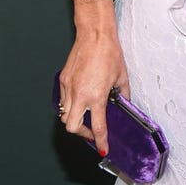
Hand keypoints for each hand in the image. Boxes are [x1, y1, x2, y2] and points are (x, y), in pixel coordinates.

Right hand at [57, 33, 128, 156]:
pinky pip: (63, 100)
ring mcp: (68, 88)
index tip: (102, 149)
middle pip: (72, 127)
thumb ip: (122, 95)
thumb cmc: (109, 53)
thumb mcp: (122, 78)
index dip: (100, 142)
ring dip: (75, 120)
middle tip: (92, 133)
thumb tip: (123, 103)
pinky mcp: (63, 80)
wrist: (94, 35)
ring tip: (85, 117)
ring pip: (65, 115)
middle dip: (82, 134)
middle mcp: (79, 95)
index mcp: (96, 97)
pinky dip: (70, 105)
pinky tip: (80, 100)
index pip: (98, 127)